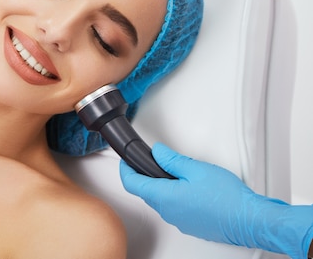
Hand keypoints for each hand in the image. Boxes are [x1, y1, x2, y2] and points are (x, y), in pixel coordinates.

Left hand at [120, 143, 312, 257]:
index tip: (125, 160)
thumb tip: (157, 152)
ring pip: (160, 201)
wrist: (251, 221)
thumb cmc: (228, 198)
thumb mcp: (196, 169)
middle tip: (147, 161)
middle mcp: (168, 212)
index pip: (132, 184)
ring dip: (160, 186)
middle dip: (143, 176)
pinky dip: (173, 196)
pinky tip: (186, 188)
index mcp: (165, 197)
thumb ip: (172, 160)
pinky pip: (174, 209)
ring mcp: (179, 221)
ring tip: (171, 172)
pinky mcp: (191, 225)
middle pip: (145, 192)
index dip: (125, 170)